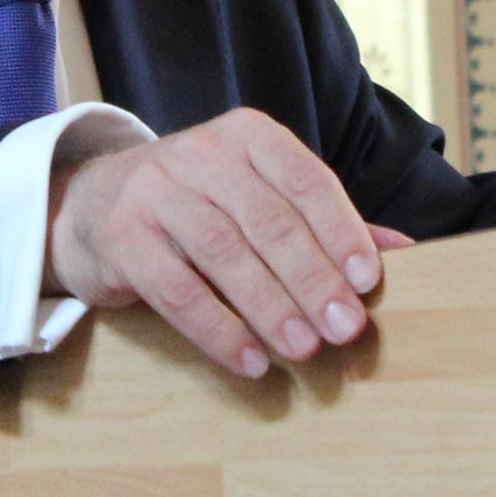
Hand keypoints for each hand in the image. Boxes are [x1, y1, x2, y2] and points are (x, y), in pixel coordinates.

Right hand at [45, 106, 384, 379]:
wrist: (91, 206)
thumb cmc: (196, 205)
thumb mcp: (256, 195)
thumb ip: (323, 220)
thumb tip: (404, 251)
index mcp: (246, 136)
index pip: (304, 180)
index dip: (340, 231)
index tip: (367, 282)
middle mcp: (201, 153)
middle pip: (268, 220)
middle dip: (313, 278)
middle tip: (345, 329)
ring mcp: (155, 191)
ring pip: (224, 252)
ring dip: (270, 306)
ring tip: (304, 348)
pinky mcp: (123, 237)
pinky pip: (176, 289)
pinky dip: (217, 329)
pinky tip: (249, 360)